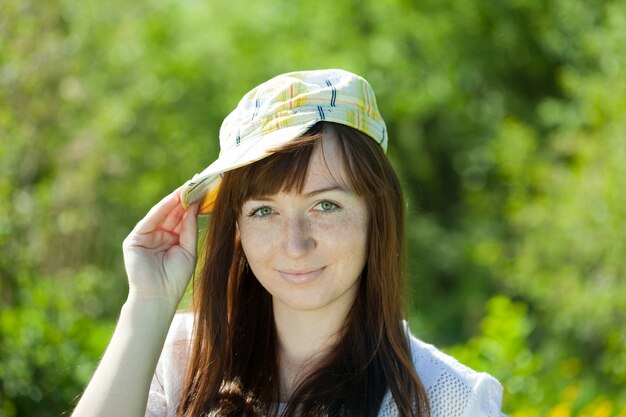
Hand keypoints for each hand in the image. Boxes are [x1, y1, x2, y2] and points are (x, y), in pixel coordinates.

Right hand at [122, 188, 198, 305]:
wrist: (159, 296)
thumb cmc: (175, 278)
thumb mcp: (188, 249)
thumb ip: (189, 227)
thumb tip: (194, 205)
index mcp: (171, 239)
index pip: (181, 217)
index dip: (191, 204)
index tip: (203, 190)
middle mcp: (158, 235)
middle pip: (172, 212)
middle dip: (183, 198)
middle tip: (197, 182)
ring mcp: (145, 237)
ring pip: (161, 213)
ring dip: (173, 200)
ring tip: (187, 187)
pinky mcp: (134, 240)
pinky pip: (150, 220)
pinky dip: (161, 209)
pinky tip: (173, 199)